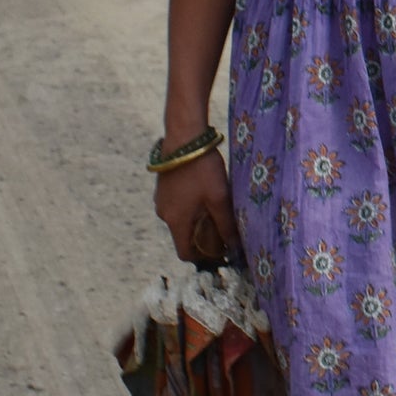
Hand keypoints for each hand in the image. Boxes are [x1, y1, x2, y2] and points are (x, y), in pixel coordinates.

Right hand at [152, 147, 239, 263]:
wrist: (184, 138)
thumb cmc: (202, 170)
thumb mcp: (220, 198)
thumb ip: (226, 225)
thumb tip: (235, 248)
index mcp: (176, 221)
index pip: (185, 253)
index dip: (204, 257)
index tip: (221, 251)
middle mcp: (164, 214)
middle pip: (184, 237)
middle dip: (204, 238)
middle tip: (225, 229)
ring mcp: (161, 200)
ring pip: (182, 220)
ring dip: (198, 221)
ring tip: (218, 209)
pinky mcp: (163, 188)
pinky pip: (178, 206)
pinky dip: (191, 208)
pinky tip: (206, 194)